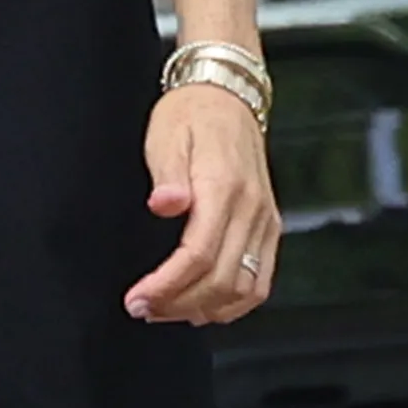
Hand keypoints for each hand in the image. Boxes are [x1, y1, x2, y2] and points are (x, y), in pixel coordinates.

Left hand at [129, 81, 277, 324]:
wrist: (227, 97)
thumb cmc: (191, 116)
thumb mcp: (166, 136)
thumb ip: (167, 176)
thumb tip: (164, 204)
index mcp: (222, 187)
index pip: (198, 254)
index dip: (167, 286)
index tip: (138, 300)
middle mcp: (251, 208)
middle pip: (221, 279)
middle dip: (178, 303)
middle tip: (143, 309)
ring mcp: (265, 220)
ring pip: (245, 287)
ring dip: (205, 308)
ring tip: (167, 311)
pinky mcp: (269, 226)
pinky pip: (261, 279)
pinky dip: (234, 303)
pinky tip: (203, 306)